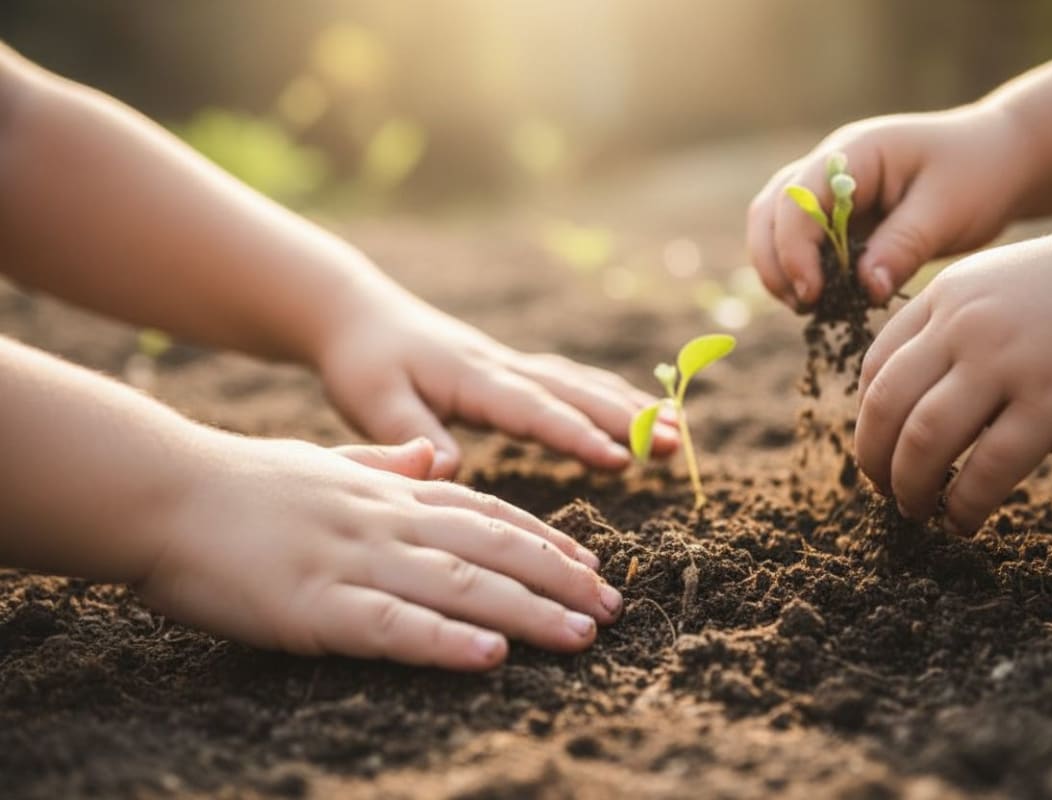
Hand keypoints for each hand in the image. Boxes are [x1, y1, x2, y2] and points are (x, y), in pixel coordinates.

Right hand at [136, 434, 623, 670]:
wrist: (161, 489)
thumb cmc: (240, 482)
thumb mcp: (324, 460)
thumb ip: (383, 460)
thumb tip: (432, 455)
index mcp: (388, 490)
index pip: (487, 511)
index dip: (545, 540)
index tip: (590, 564)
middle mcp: (385, 519)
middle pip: (492, 545)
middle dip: (560, 578)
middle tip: (613, 607)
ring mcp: (352, 559)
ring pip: (461, 583)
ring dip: (530, 611)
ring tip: (583, 634)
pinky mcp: (313, 604)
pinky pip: (393, 624)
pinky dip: (447, 640)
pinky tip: (493, 656)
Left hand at [317, 287, 677, 478]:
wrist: (358, 315)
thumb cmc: (363, 363)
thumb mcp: (372, 400)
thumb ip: (410, 431)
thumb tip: (449, 467)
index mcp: (472, 377)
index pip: (533, 409)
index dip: (577, 434)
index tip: (620, 457)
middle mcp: (501, 367)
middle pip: (575, 392)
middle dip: (628, 418)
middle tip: (675, 444)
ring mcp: (511, 365)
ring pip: (580, 384)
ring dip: (629, 406)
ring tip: (676, 432)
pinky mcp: (511, 370)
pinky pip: (570, 382)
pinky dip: (608, 395)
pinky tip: (636, 411)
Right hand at [747, 104, 1033, 307]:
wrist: (1000, 159)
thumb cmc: (979, 173)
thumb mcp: (947, 211)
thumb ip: (903, 247)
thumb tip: (864, 290)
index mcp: (854, 152)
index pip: (797, 199)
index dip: (794, 250)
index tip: (813, 295)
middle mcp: (829, 165)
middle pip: (768, 211)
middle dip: (774, 262)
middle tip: (803, 306)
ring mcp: (827, 189)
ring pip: (773, 226)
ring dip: (780, 268)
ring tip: (810, 307)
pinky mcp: (836, 215)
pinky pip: (799, 242)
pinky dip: (802, 271)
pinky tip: (826, 300)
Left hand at [855, 215, 1051, 533]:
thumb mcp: (997, 288)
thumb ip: (953, 331)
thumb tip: (916, 399)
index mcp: (944, 298)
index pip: (874, 370)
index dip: (866, 422)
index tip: (877, 451)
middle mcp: (964, 327)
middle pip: (885, 409)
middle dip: (873, 462)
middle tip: (884, 491)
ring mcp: (1008, 364)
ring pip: (923, 442)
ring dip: (909, 489)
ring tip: (918, 511)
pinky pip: (988, 470)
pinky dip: (964, 506)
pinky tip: (964, 521)